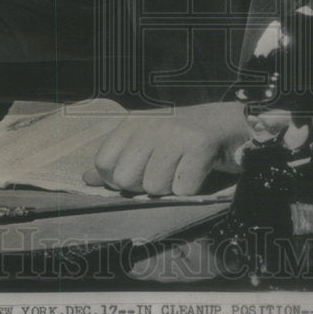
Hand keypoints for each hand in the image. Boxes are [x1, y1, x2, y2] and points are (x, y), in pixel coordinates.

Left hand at [82, 102, 247, 195]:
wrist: (225, 124)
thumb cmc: (180, 138)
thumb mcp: (143, 142)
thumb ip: (116, 160)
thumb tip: (87, 179)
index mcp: (131, 124)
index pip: (103, 163)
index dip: (117, 179)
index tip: (138, 172)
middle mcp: (149, 125)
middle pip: (125, 180)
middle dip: (144, 185)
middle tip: (164, 170)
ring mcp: (174, 134)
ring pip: (154, 188)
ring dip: (169, 186)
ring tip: (181, 167)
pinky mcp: (199, 145)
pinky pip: (182, 189)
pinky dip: (191, 187)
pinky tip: (196, 169)